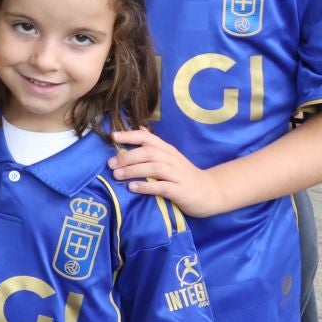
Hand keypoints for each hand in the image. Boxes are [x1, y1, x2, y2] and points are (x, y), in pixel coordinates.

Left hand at [109, 128, 223, 217]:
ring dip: (133, 170)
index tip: (112, 136)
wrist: (211, 192)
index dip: (130, 135)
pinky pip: (162, 187)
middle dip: (127, 157)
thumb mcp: (171, 158)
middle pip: (148, 153)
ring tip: (117, 175)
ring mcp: (177, 175)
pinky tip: (133, 188)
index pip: (148, 138)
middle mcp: (172, 159)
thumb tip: (140, 129)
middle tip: (110, 164)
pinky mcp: (180, 190)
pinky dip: (146, 186)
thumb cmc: (184, 175)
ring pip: (153, 168)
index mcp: (167, 150)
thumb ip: (155, 146)